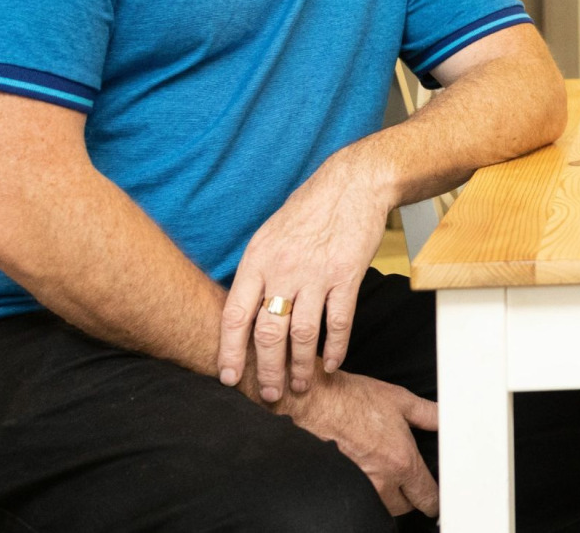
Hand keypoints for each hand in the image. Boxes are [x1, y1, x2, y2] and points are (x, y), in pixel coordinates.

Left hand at [219, 149, 393, 401]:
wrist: (352, 184)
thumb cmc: (309, 209)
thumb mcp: (268, 235)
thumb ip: (256, 272)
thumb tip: (244, 309)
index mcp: (257, 260)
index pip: (235, 315)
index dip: (230, 352)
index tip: (228, 378)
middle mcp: (283, 270)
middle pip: (268, 333)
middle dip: (266, 370)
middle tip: (268, 395)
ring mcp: (316, 274)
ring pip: (302, 335)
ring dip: (300, 366)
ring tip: (298, 385)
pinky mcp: (347, 276)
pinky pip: (339, 322)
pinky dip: (336, 348)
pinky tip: (333, 364)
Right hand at [282, 369, 439, 516]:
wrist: (315, 403)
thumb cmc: (352, 400)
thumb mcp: (400, 400)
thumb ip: (428, 414)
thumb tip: (445, 420)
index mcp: (402, 461)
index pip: (426, 497)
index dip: (433, 499)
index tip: (433, 498)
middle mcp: (382, 480)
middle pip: (404, 507)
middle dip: (409, 496)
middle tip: (407, 480)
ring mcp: (359, 487)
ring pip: (382, 505)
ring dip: (388, 496)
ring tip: (386, 474)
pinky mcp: (341, 486)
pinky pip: (361, 498)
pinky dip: (367, 491)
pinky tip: (365, 473)